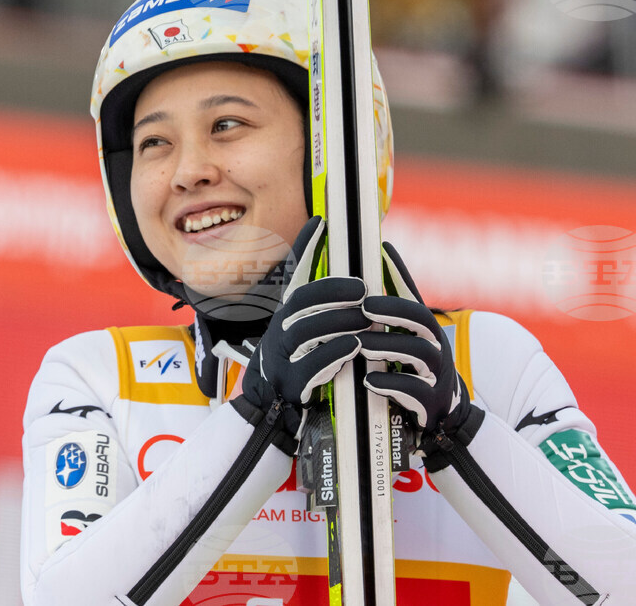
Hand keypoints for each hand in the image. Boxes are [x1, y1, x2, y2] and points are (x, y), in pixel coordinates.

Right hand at [241, 216, 370, 435]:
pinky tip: (353, 346)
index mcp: (285, 316)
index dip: (305, 248)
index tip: (321, 223)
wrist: (271, 412)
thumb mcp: (304, 329)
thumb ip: (316, 298)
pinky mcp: (290, 384)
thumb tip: (328, 246)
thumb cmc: (297, 364)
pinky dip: (333, 353)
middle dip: (333, 293)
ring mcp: (281, 358)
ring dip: (339, 322)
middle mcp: (279, 333)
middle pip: (301, 303)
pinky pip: (311, 365)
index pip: (295, 276)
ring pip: (306, 332)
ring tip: (364, 318)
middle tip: (363, 289)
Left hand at [358, 242, 471, 455]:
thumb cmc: (416, 365)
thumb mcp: (409, 331)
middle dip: (394, 313)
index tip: (373, 277)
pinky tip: (368, 379)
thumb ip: (396, 298)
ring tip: (361, 344)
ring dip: (387, 346)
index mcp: (426, 330)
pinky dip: (390, 383)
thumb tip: (383, 250)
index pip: (415, 302)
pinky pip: (414, 390)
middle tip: (365, 307)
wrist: (441, 414)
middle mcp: (436, 348)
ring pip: (419, 354)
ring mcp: (436, 375)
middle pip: (422, 322)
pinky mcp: (431, 402)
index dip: (397, 287)